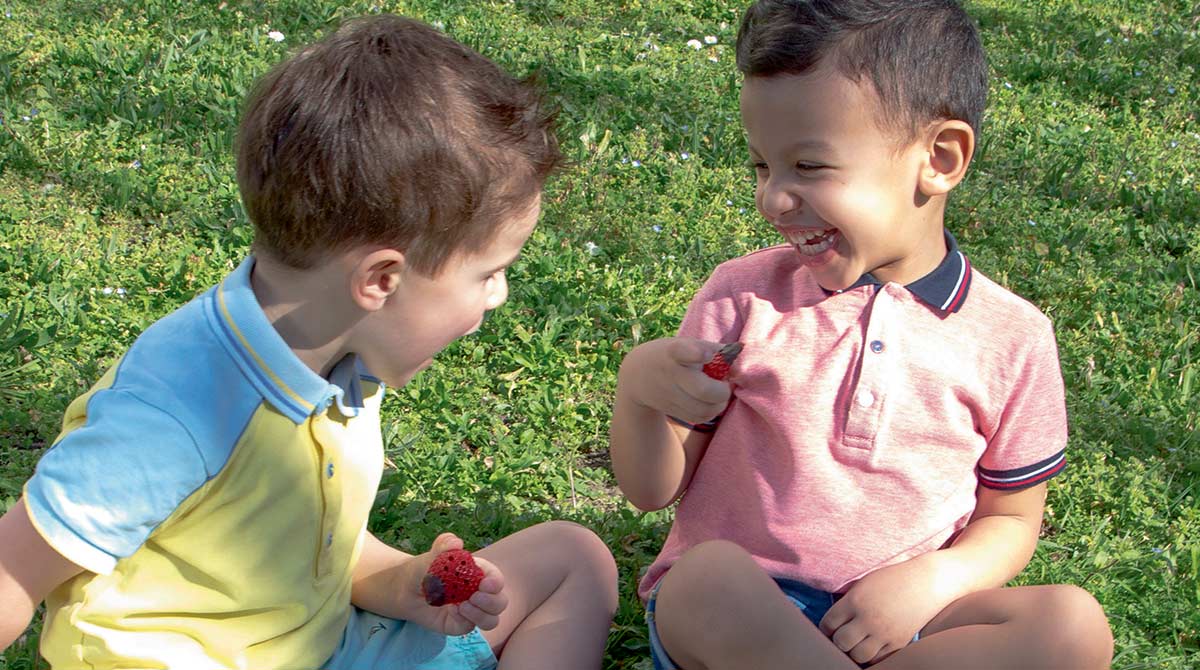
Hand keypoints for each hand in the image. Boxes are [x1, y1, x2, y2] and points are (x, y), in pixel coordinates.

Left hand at [404, 533, 507, 635]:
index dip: (495, 583)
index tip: (483, 584)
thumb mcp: (430, 556)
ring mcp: (471, 611)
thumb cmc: (422, 569)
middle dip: (492, 602)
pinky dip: (463, 621)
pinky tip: (451, 610)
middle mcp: (479, 593)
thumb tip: (455, 542)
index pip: (496, 579)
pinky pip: (469, 628)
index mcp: (478, 574)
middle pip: (500, 602)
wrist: (405, 590)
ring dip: (482, 615)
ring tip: (462, 606)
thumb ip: (443, 546)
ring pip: (492, 620)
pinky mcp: (460, 624)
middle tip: (474, 597)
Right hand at [619, 337, 732, 424]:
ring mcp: (670, 394)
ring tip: (720, 395)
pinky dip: (711, 413)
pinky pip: (698, 417)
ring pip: (703, 409)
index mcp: (674, 352)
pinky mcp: (671, 409)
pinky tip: (712, 404)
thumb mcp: (687, 343)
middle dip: (722, 391)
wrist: (637, 375)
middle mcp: (671, 374)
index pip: (682, 351)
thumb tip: (740, 356)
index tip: (706, 354)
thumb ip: (715, 349)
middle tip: (725, 385)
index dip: (696, 353)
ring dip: (719, 405)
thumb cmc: (671, 354)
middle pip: (702, 389)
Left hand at [819, 556, 949, 664]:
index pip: (828, 624)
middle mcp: (868, 619)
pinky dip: (872, 655)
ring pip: (858, 655)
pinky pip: (878, 659)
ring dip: (854, 651)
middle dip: (839, 640)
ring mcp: (884, 633)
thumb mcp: (864, 584)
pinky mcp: (899, 642)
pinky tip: (872, 646)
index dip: (826, 628)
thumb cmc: (893, 579)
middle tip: (842, 636)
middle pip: (841, 642)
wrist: (927, 582)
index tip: (830, 628)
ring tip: (857, 643)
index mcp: (855, 601)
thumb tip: (832, 622)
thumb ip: (848, 602)